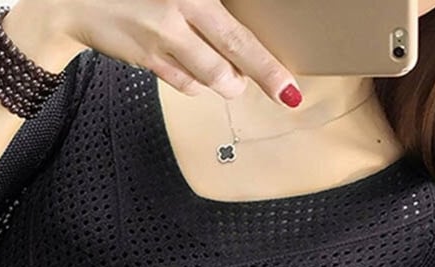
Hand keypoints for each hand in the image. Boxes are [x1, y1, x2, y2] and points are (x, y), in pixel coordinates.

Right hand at [41, 0, 299, 103]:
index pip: (239, 37)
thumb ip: (203, 8)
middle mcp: (177, 18)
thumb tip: (231, 32)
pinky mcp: (146, 60)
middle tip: (266, 85)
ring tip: (229, 74)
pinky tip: (196, 69)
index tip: (288, 89)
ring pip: (205, 79)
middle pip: (225, 67)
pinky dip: (196, 82)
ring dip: (223, 82)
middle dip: (251, 81)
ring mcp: (160, 44)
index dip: (266, 66)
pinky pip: (182, 83)